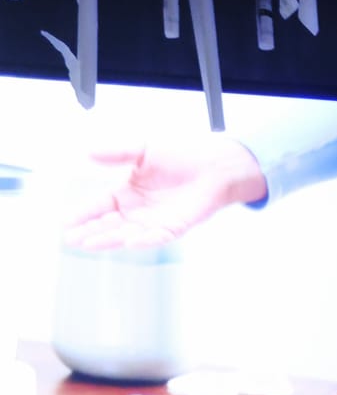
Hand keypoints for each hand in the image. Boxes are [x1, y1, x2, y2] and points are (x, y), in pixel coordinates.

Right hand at [61, 136, 268, 249]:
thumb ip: (116, 154)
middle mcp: (138, 210)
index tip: (65, 222)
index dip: (83, 214)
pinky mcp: (176, 227)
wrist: (214, 165)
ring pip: (128, 234)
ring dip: (109, 239)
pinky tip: (129, 242)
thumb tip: (89, 152)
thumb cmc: (180, 157)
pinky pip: (158, 237)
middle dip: (90, 231)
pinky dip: (144, 240)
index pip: (99, 206)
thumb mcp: (142, 151)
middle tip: (71, 239)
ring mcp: (156, 221)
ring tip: (89, 243)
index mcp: (126, 193)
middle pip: (109, 224)